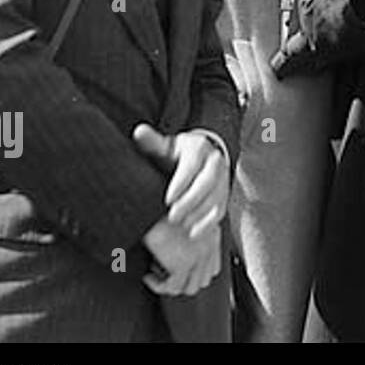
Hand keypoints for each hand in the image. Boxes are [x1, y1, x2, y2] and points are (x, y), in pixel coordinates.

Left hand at [132, 125, 228, 239]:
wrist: (199, 158)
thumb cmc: (175, 155)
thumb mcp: (164, 146)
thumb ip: (151, 141)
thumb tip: (139, 131)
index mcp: (199, 148)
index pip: (193, 165)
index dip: (181, 183)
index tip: (167, 199)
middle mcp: (215, 162)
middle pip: (207, 183)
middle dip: (190, 201)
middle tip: (173, 215)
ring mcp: (223, 179)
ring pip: (215, 198)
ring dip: (199, 213)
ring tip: (181, 224)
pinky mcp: (225, 195)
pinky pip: (220, 210)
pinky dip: (208, 224)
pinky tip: (193, 232)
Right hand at [142, 216, 220, 295]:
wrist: (150, 205)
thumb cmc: (160, 209)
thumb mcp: (184, 219)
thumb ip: (192, 236)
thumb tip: (183, 261)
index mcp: (212, 234)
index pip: (213, 269)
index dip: (195, 274)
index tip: (178, 272)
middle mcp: (210, 246)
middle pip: (203, 281)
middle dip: (184, 282)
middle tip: (166, 276)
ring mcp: (198, 256)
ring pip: (190, 288)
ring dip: (172, 285)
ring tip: (156, 275)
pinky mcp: (182, 264)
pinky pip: (172, 288)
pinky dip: (158, 285)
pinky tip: (148, 276)